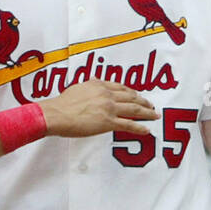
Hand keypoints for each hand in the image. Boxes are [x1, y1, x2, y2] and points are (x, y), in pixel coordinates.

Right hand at [39, 79, 157, 137]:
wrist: (56, 114)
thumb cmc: (62, 104)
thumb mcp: (77, 87)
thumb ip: (88, 85)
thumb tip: (92, 80)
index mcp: (99, 85)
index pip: (120, 87)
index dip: (131, 91)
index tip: (137, 94)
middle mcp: (107, 95)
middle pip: (131, 97)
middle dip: (144, 101)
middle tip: (151, 105)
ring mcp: (109, 108)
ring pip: (134, 109)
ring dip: (147, 112)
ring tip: (154, 115)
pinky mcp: (107, 122)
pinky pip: (128, 125)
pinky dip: (139, 127)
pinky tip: (147, 130)